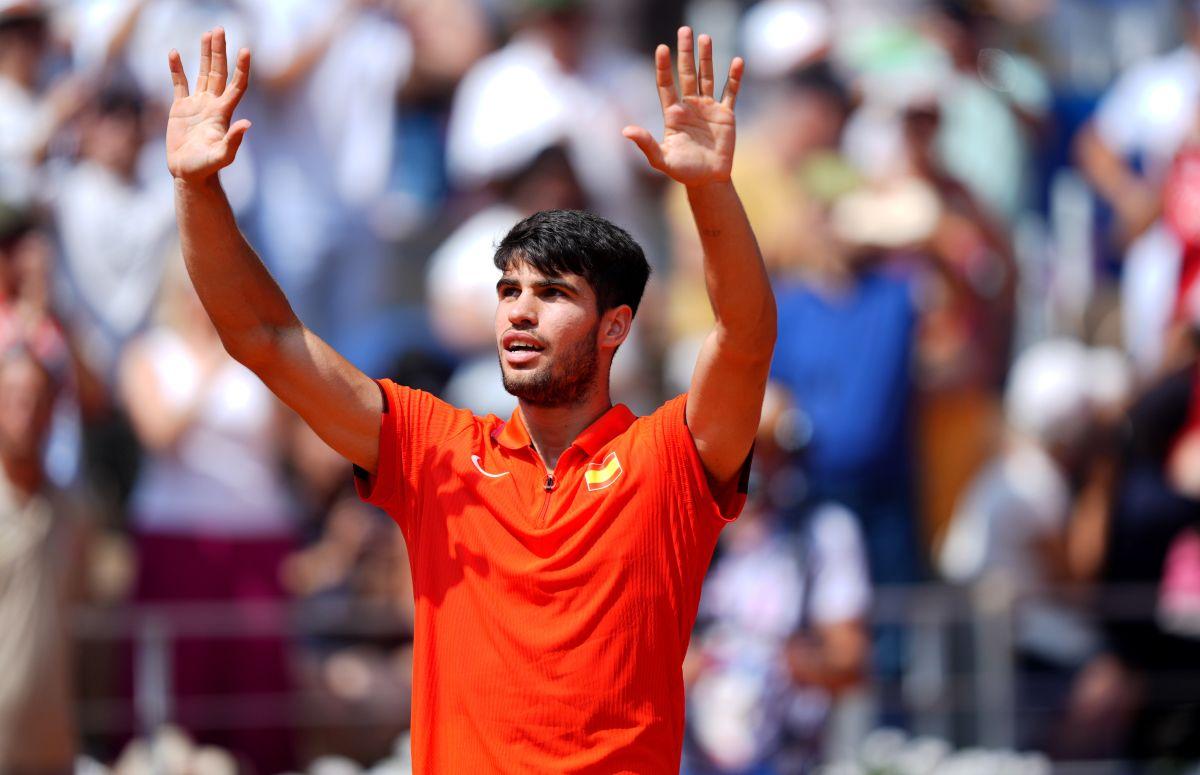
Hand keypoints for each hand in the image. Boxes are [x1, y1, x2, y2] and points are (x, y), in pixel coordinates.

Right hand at [165, 28, 251, 182]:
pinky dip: (177, 69)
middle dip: (220, 51)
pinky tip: (174, 53)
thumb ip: (233, 141)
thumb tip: (247, 124)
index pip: (236, 85)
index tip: (246, 50)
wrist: (189, 174)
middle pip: (219, 72)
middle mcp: (212, 104)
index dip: (241, 68)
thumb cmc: (207, 168)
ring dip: (205, 54)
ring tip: (208, 34)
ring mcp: (197, 105)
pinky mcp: (180, 108)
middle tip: (220, 29)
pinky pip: (179, 84)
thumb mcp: (222, 156)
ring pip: (203, 73)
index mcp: (223, 113)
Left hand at [622, 27, 743, 187]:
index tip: (661, 48)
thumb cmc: (683, 172)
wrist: (708, 180)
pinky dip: (734, 77)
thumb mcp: (662, 160)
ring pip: (708, 77)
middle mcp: (690, 106)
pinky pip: (731, 92)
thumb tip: (626, 130)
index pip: (666, 85)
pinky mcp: (725, 114)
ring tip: (706, 37)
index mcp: (673, 114)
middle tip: (684, 30)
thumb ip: (646, 144)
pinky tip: (737, 61)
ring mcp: (708, 108)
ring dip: (707, 58)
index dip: (663, 67)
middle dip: (686, 52)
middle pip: (687, 73)